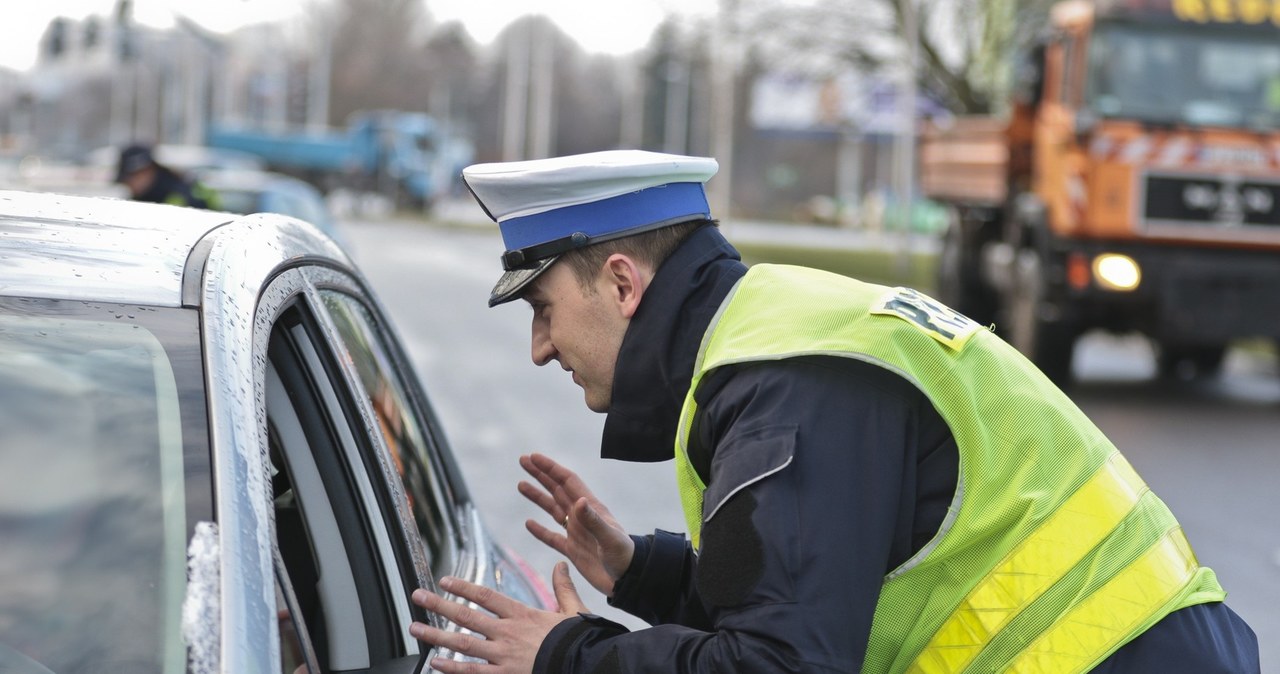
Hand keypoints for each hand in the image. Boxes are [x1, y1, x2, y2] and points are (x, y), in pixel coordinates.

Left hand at [410, 562, 585, 672]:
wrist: (583, 664)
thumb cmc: (577, 640)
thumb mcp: (573, 610)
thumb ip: (563, 587)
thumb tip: (561, 564)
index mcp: (522, 615)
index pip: (486, 596)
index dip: (462, 586)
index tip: (444, 580)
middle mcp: (507, 632)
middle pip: (466, 616)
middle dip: (439, 605)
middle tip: (417, 596)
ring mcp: (502, 656)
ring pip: (462, 643)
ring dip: (436, 635)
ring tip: (415, 628)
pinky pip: (472, 672)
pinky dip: (451, 667)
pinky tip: (434, 662)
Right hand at [518, 453, 634, 596]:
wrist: (629, 580)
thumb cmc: (625, 556)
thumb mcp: (610, 538)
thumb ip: (594, 520)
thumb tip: (580, 500)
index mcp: (591, 508)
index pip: (567, 481)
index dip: (550, 468)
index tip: (533, 457)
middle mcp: (582, 516)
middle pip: (557, 489)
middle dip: (541, 475)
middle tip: (523, 460)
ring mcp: (577, 532)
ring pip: (553, 509)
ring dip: (538, 497)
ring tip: (521, 484)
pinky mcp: (573, 550)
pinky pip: (552, 537)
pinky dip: (540, 530)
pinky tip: (529, 523)